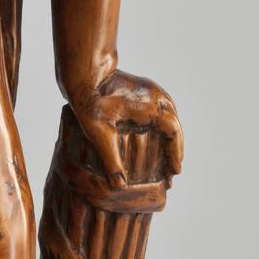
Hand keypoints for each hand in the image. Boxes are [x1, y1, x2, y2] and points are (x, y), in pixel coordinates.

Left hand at [70, 69, 182, 185]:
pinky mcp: (142, 89)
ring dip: (170, 137)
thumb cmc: (89, 101)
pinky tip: (155, 137)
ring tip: (168, 157)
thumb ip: (111, 160)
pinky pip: (161, 110)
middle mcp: (155, 96)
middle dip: (174, 149)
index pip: (173, 132)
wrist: (82, 72)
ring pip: (169, 117)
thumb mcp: (99, 134)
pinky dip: (162, 126)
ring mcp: (150, 90)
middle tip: (172, 171)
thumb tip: (119, 186)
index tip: (175, 172)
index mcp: (150, 106)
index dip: (176, 153)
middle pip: (174, 126)